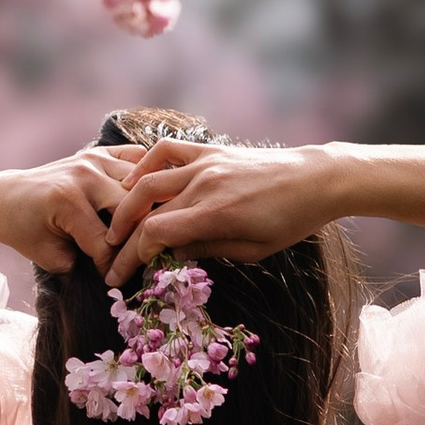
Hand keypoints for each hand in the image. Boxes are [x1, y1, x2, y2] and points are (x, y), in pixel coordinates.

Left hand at [0, 147, 139, 275]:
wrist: (4, 197)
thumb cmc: (22, 229)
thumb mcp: (46, 256)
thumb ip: (81, 264)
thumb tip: (117, 270)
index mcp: (68, 200)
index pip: (107, 243)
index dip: (113, 267)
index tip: (115, 280)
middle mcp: (85, 175)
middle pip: (133, 209)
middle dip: (137, 238)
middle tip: (139, 256)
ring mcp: (94, 159)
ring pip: (142, 183)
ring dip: (148, 208)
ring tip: (146, 230)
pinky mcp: (99, 153)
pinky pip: (136, 158)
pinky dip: (146, 176)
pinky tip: (146, 198)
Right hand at [103, 140, 341, 284]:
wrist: (315, 179)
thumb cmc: (290, 221)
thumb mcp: (253, 250)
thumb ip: (208, 250)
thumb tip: (172, 254)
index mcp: (216, 214)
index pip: (156, 233)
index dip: (133, 255)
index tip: (122, 275)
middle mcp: (205, 185)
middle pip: (146, 212)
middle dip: (122, 240)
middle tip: (110, 259)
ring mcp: (205, 164)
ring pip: (148, 181)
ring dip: (125, 205)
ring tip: (115, 226)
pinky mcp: (210, 150)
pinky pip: (167, 151)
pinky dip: (144, 164)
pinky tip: (134, 182)